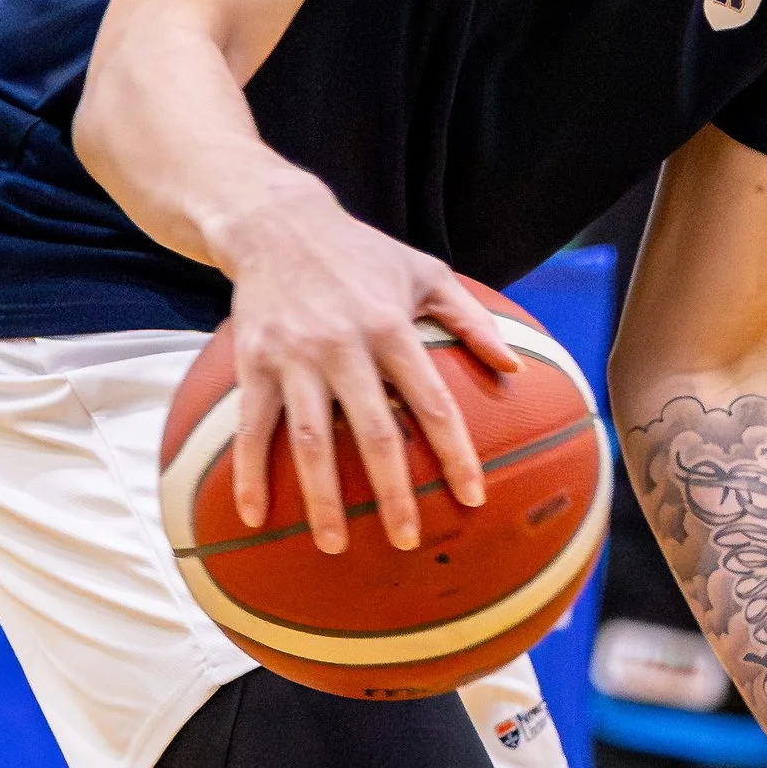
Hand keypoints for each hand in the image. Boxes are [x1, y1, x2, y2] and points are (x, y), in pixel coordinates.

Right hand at [218, 171, 514, 553]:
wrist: (275, 222)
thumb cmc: (360, 251)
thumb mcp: (425, 271)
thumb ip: (472, 319)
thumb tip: (516, 369)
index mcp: (392, 327)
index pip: (431, 401)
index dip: (454, 452)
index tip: (471, 498)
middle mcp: (345, 346)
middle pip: (372, 431)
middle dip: (391, 491)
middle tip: (405, 540)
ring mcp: (295, 357)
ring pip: (310, 439)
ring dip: (322, 497)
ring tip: (334, 545)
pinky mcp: (255, 362)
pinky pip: (252, 426)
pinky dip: (250, 472)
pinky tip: (255, 516)